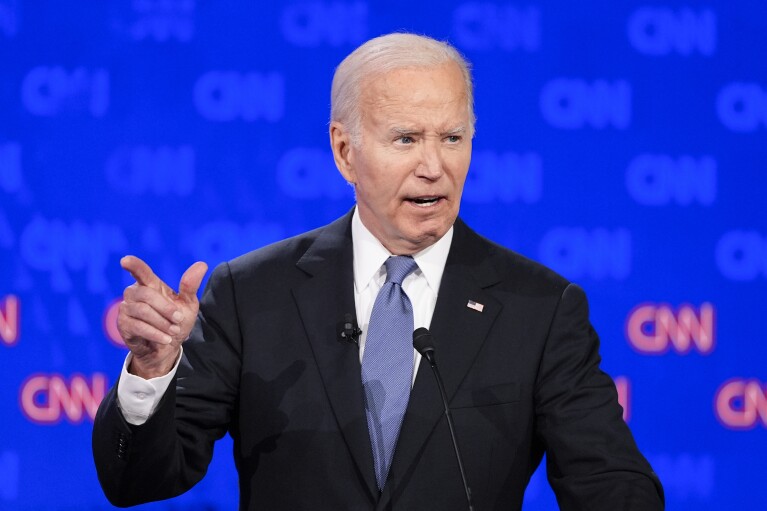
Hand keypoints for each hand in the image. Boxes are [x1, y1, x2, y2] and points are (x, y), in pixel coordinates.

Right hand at [118, 255, 207, 378]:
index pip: (140, 271)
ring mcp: (126, 308)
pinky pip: (138, 327)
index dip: (133, 265)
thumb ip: (190, 286)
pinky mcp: (123, 325)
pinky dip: (155, 334)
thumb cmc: (176, 321)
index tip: (125, 261)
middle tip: (179, 319)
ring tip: (173, 331)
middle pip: (146, 294)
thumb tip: (202, 264)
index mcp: (149, 284)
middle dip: (165, 308)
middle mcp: (134, 293)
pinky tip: (166, 339)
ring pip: (142, 311)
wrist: (167, 347)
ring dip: (162, 323)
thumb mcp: (187, 304)